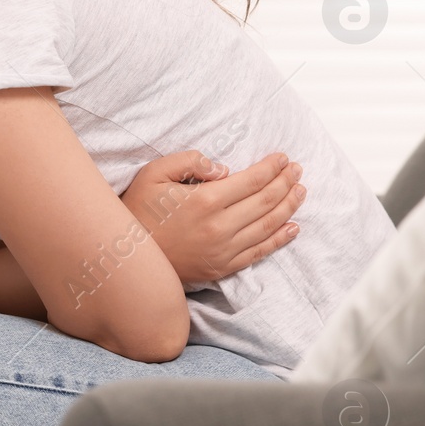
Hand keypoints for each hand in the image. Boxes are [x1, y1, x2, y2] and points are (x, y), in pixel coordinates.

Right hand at [119, 149, 305, 285]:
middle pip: (266, 201)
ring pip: (268, 226)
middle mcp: (219, 226)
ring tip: (300, 191)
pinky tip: (293, 227)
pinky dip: (280, 239)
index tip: (284, 158)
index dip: (272, 168)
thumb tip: (223, 168)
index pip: (252, 180)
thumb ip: (188, 161)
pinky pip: (259, 252)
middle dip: (286, 182)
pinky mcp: (221, 267)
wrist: (124, 258)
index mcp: (204, 200)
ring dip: (289, 206)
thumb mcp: (153, 174)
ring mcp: (223, 250)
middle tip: (298, 170)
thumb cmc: (136, 211)